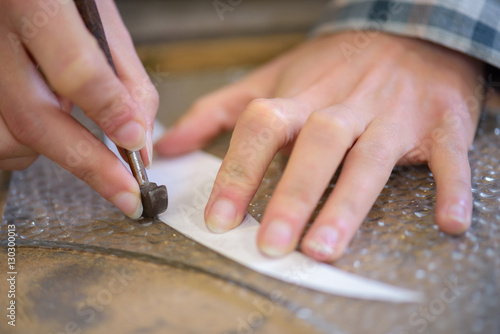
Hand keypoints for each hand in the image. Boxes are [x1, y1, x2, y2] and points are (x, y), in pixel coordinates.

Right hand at [0, 0, 158, 217]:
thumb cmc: (66, 1)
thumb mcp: (104, 23)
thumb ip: (126, 81)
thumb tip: (140, 141)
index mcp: (34, 3)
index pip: (74, 69)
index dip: (109, 112)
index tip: (137, 145)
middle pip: (35, 118)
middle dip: (89, 165)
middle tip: (126, 194)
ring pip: (9, 140)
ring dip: (51, 152)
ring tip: (72, 131)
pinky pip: (0, 140)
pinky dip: (28, 145)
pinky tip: (44, 122)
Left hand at [156, 31, 482, 260]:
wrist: (412, 28)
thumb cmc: (338, 62)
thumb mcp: (274, 77)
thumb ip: (220, 110)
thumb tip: (168, 145)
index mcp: (304, 95)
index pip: (263, 128)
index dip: (239, 170)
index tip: (219, 218)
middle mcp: (346, 105)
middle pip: (316, 146)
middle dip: (293, 195)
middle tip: (271, 243)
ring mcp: (394, 113)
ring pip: (370, 158)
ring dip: (348, 204)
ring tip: (324, 248)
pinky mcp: (441, 122)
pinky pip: (448, 156)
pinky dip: (452, 187)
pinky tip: (449, 222)